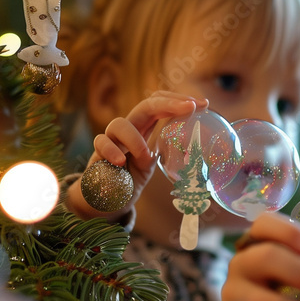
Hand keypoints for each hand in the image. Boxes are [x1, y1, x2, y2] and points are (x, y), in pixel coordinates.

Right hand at [66, 91, 205, 219]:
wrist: (106, 200)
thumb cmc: (131, 179)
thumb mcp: (153, 163)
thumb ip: (166, 152)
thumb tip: (198, 147)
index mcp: (144, 128)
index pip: (160, 103)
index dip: (179, 100)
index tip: (203, 104)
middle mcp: (128, 129)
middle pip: (145, 104)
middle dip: (169, 103)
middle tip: (190, 108)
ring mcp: (111, 140)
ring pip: (119, 123)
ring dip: (136, 140)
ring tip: (145, 159)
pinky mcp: (96, 154)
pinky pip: (101, 143)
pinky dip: (112, 151)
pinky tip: (121, 162)